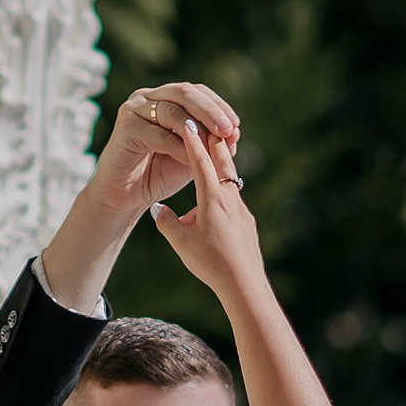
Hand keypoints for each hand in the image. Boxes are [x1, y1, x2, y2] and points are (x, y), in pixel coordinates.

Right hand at [78, 81, 240, 229]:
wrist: (127, 196)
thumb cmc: (160, 174)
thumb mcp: (194, 156)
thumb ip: (212, 143)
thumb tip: (235, 131)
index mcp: (164, 97)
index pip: (196, 91)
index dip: (218, 105)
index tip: (236, 125)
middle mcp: (147, 97)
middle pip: (185, 93)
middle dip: (210, 111)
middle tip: (228, 129)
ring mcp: (133, 109)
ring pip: (172, 111)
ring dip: (197, 128)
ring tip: (215, 144)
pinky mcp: (125, 127)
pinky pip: (158, 134)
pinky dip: (178, 147)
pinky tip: (193, 160)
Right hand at [152, 116, 264, 305]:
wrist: (244, 284)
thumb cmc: (211, 263)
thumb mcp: (182, 242)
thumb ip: (167, 222)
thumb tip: (158, 210)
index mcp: (212, 197)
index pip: (201, 160)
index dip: (192, 140)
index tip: (187, 121)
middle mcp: (230, 198)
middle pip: (222, 161)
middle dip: (213, 142)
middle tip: (206, 124)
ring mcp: (241, 210)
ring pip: (227, 183)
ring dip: (215, 171)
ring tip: (203, 167)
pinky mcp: (247, 224)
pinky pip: (231, 202)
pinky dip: (220, 196)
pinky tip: (210, 212)